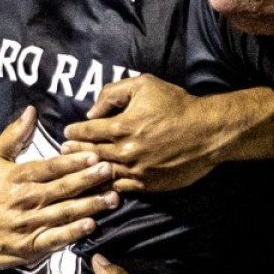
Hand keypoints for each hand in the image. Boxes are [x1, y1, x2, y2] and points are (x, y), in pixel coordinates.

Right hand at [0, 108, 120, 273]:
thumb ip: (13, 136)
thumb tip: (31, 111)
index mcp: (17, 178)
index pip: (50, 168)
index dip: (73, 162)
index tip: (94, 155)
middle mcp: (25, 200)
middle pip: (63, 189)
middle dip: (89, 179)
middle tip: (111, 171)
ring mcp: (29, 225)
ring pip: (65, 212)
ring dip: (91, 205)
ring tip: (113, 197)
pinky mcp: (32, 246)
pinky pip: (56, 238)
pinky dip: (73, 232)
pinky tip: (91, 225)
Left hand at [59, 75, 230, 193]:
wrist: (208, 132)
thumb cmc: (178, 105)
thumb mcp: (145, 85)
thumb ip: (113, 93)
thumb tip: (92, 112)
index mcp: (120, 126)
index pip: (86, 131)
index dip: (74, 131)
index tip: (68, 132)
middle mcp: (124, 151)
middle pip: (89, 154)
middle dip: (74, 152)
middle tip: (64, 151)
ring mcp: (136, 171)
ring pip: (101, 174)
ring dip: (85, 172)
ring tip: (75, 170)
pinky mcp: (148, 185)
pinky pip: (120, 188)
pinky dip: (106, 187)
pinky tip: (99, 185)